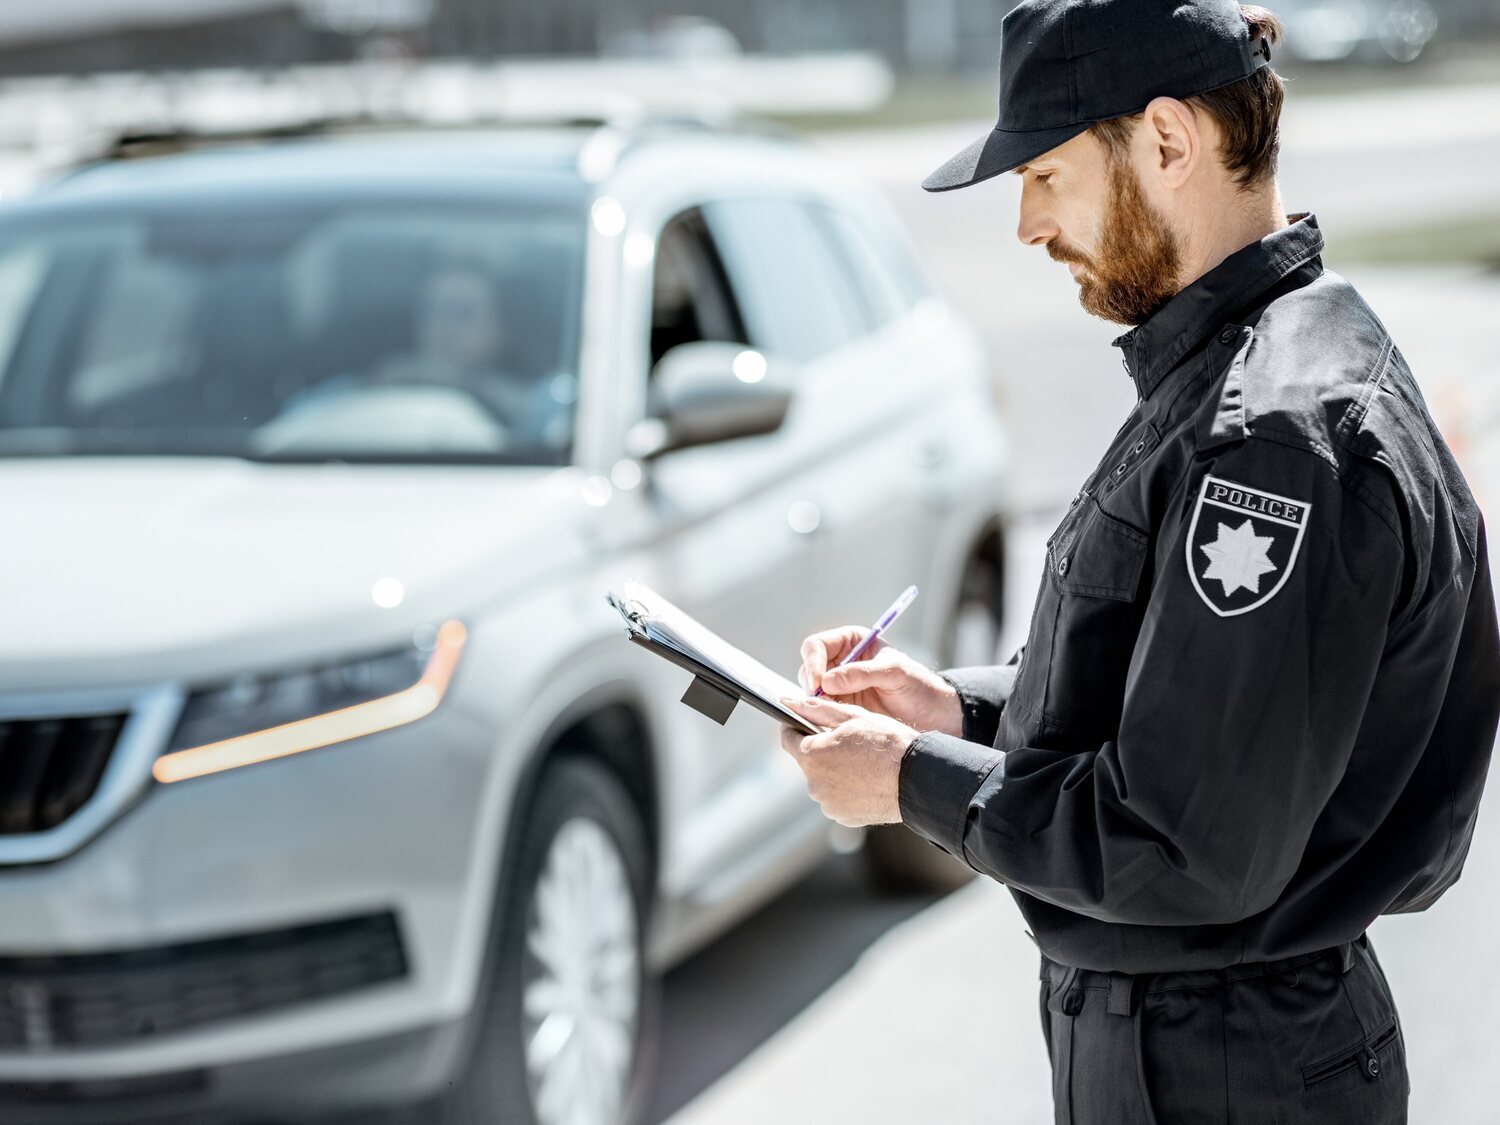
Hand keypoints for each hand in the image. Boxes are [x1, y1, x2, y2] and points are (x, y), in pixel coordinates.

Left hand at [777, 695, 916, 826]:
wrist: (918, 779)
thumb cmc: (887, 743)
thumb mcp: (853, 717)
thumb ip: (816, 709)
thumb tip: (788, 702)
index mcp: (812, 755)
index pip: (788, 738)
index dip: (797, 727)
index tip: (808, 723)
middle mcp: (814, 784)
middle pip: (808, 761)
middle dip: (821, 750)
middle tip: (848, 741)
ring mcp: (828, 804)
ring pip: (823, 780)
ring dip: (834, 771)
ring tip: (861, 762)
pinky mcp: (843, 817)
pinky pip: (837, 798)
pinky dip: (846, 789)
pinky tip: (867, 780)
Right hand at [798, 627, 962, 736]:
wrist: (933, 716)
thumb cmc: (918, 686)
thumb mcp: (894, 673)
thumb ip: (861, 674)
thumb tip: (827, 681)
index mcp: (852, 643)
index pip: (817, 646)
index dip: (813, 662)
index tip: (819, 682)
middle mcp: (841, 662)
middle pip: (808, 667)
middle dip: (811, 683)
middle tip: (822, 701)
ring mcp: (839, 686)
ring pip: (810, 690)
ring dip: (815, 701)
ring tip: (832, 712)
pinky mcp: (841, 708)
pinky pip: (820, 710)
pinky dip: (821, 715)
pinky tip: (833, 721)